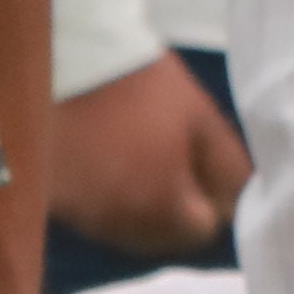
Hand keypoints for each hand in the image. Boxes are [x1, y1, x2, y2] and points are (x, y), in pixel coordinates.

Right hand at [50, 54, 247, 259]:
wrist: (67, 56)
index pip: (202, 230)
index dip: (209, 197)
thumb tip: (241, 201)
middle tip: (168, 154)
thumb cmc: (141, 84)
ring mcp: (81, 217)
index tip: (200, 162)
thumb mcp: (200, 116)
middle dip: (174, 207)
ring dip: (137, 204)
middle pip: (162, 237)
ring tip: (132, 152)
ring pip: (125, 229)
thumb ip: (227, 166)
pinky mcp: (52, 202)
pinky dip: (101, 197)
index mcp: (160, 207)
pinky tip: (102, 158)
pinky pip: (91, 216)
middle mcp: (118, 225)